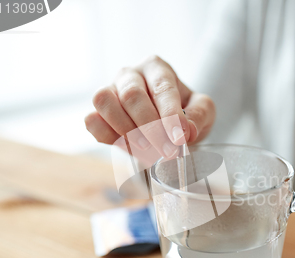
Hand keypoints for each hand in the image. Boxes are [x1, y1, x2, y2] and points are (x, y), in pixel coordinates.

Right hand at [85, 55, 214, 156]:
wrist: (166, 125)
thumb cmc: (184, 112)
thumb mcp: (202, 110)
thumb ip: (199, 116)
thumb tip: (187, 130)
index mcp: (157, 68)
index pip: (162, 87)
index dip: (170, 115)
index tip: (179, 138)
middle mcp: (130, 75)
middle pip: (132, 95)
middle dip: (151, 128)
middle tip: (168, 151)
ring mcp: (109, 91)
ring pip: (105, 102)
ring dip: (126, 130)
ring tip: (147, 148)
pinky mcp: (96, 112)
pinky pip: (92, 120)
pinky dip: (106, 136)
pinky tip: (127, 146)